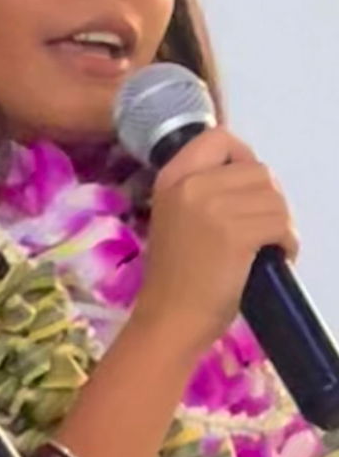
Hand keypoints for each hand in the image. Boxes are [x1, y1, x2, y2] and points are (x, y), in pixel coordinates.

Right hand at [133, 128, 298, 357]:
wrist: (169, 319)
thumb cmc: (175, 278)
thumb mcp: (176, 219)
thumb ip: (204, 191)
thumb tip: (253, 179)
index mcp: (172, 179)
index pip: (219, 138)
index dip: (242, 158)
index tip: (247, 189)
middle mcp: (190, 185)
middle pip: (257, 170)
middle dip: (269, 199)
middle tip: (261, 229)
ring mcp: (212, 208)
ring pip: (274, 197)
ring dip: (281, 223)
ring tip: (268, 247)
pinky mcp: (235, 233)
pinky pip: (281, 224)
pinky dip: (287, 242)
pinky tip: (275, 257)